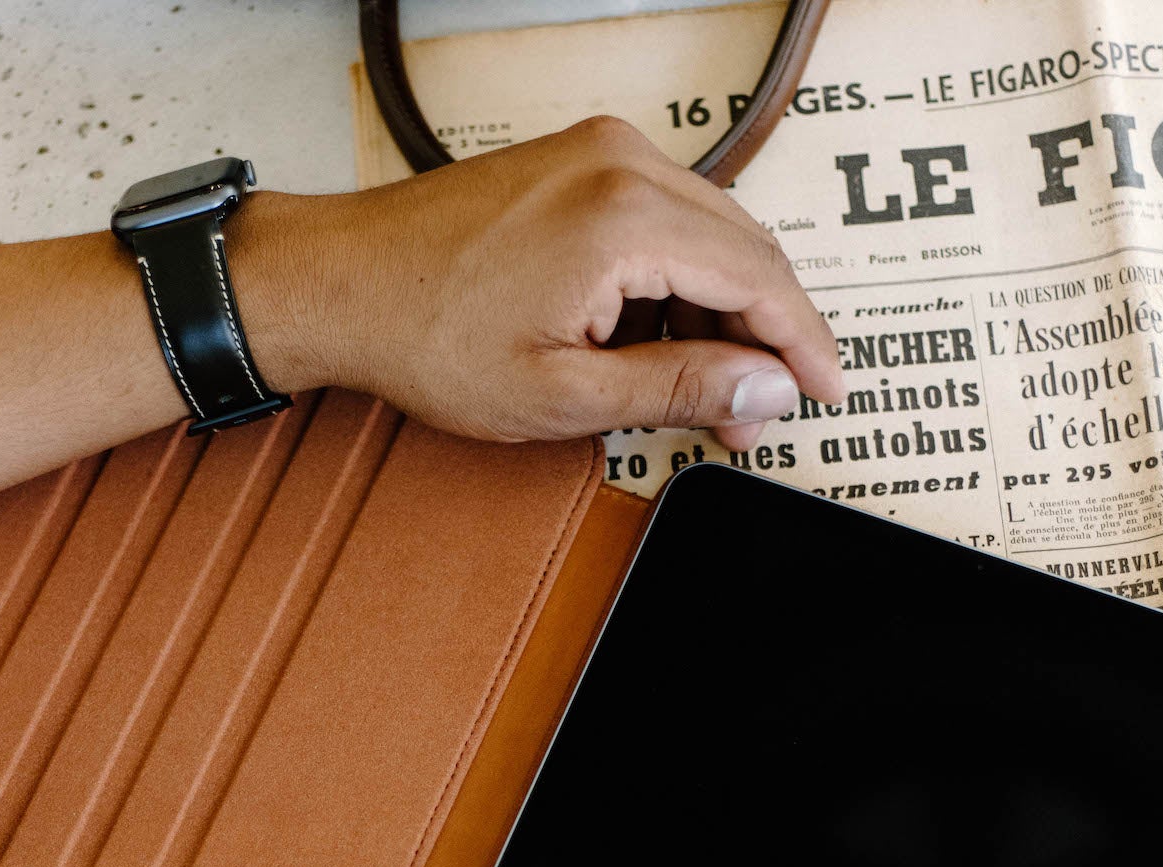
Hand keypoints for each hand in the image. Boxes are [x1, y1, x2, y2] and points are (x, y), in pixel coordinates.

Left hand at [231, 117, 845, 451]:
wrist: (337, 285)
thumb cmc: (424, 335)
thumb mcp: (562, 393)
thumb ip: (678, 387)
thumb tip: (766, 390)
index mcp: (625, 216)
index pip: (760, 278)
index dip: (804, 345)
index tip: (826, 392)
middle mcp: (620, 163)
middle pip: (745, 248)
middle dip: (762, 337)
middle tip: (753, 416)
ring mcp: (596, 154)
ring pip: (707, 234)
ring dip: (718, 311)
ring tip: (697, 393)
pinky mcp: (575, 161)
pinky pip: (661, 218)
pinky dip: (674, 280)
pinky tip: (653, 342)